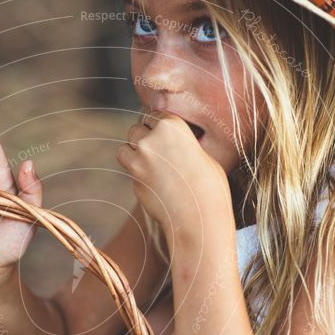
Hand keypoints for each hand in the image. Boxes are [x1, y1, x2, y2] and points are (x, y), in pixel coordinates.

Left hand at [116, 111, 230, 235]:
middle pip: (136, 129)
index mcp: (172, 126)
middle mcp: (151, 139)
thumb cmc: (210, 187)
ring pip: (124, 148)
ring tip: (151, 166)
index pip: (154, 115)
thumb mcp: (203, 155)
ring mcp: (138, 161)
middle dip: (143, 138)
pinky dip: (136, 174)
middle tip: (157, 152)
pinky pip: (128, 171)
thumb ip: (182, 144)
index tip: (164, 136)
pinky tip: (153, 183)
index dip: (159, 126)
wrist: (200, 218)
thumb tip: (171, 145)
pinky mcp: (133, 181)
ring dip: (133, 154)